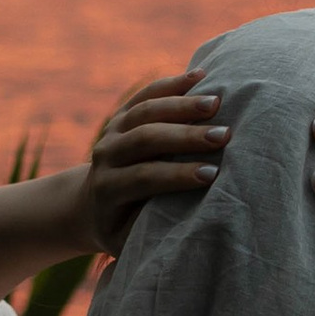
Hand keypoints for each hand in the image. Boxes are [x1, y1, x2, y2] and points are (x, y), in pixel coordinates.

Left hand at [81, 70, 226, 251]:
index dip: (177, 175)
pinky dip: (172, 83)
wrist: (90, 207)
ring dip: (182, 105)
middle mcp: (105, 156)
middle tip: (224, 135)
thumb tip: (197, 228)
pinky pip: (145, 94)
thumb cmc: (124, 230)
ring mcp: (112, 131)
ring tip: (217, 102)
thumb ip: (155, 230)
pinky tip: (201, 75)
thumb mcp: (131, 240)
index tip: (212, 174)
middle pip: (146, 139)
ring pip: (146, 111)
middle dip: (186, 137)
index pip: (144, 177)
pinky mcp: (120, 115)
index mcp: (108, 189)